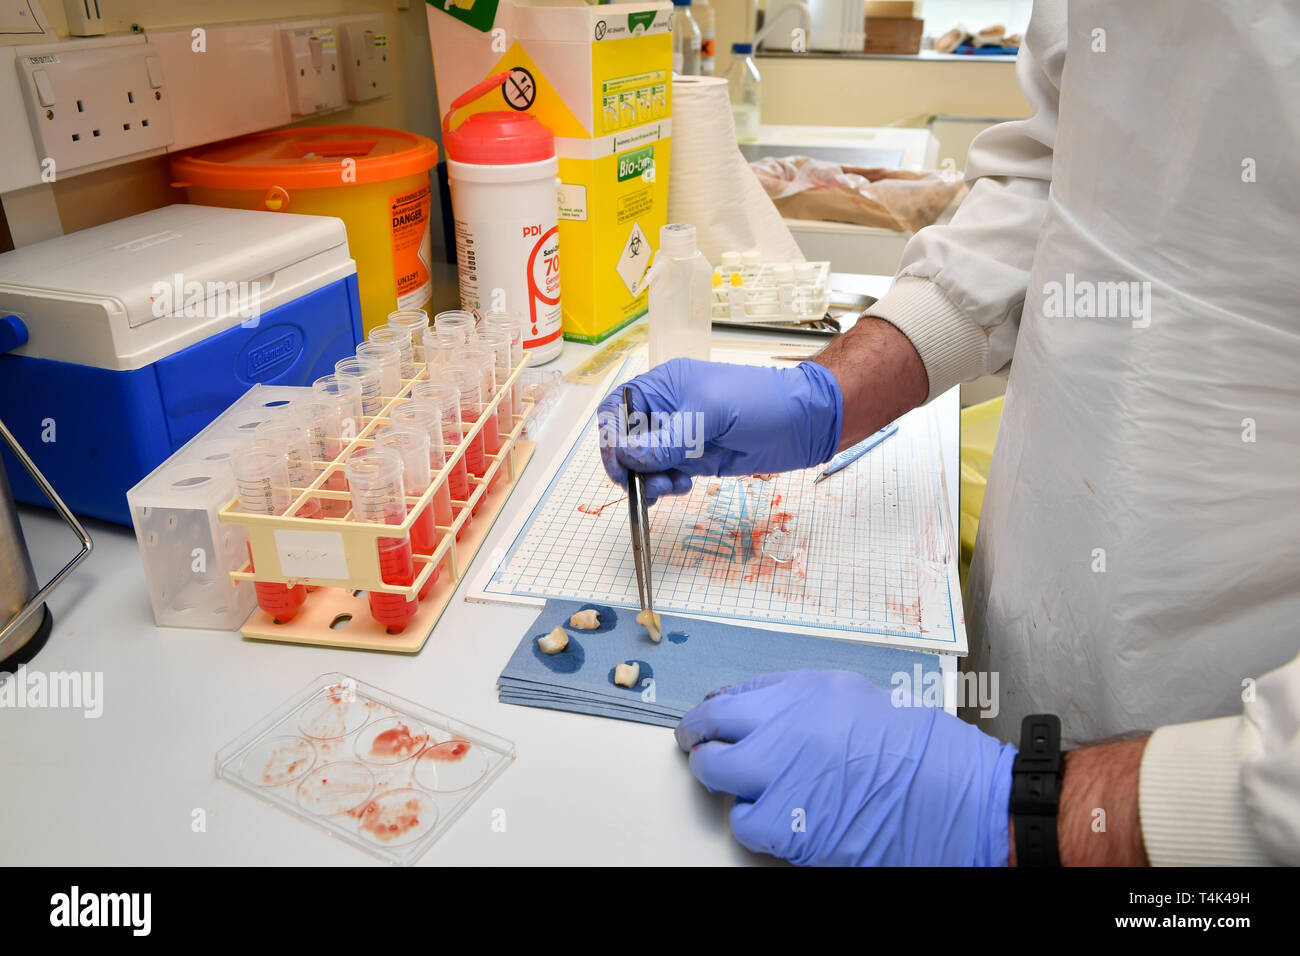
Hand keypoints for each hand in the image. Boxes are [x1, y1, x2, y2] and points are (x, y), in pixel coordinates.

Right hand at [597, 359, 842, 503]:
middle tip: (646, 483)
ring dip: (649, 480)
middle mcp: (667, 410)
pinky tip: (681, 486)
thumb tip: (627, 458)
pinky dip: (665, 486)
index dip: (610, 436)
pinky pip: (665, 475)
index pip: (617, 409)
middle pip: (626, 441)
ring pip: (644, 464)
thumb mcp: (710, 414)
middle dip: (630, 465)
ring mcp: (681, 437)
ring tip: (671, 486)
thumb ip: (666, 439)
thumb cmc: (762, 401)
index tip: (619, 464)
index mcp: (664, 386)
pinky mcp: (696, 459)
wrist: (806, 422)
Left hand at [676, 670, 1015, 865]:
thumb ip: (803, 700)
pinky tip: (780, 819)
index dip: (711, 711)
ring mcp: (783, 776)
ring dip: (727, 784)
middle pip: (709, 730)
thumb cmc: (925, 751)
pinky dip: (754, 823)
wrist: (960, 798)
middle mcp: (786, 728)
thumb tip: (758, 709)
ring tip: (749, 789)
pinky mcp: (789, 825)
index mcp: (805, 692)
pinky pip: (745, 823)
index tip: (704, 719)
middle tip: (700, 751)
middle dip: (699, 742)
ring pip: (716, 777)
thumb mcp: (860, 698)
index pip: (731, 695)